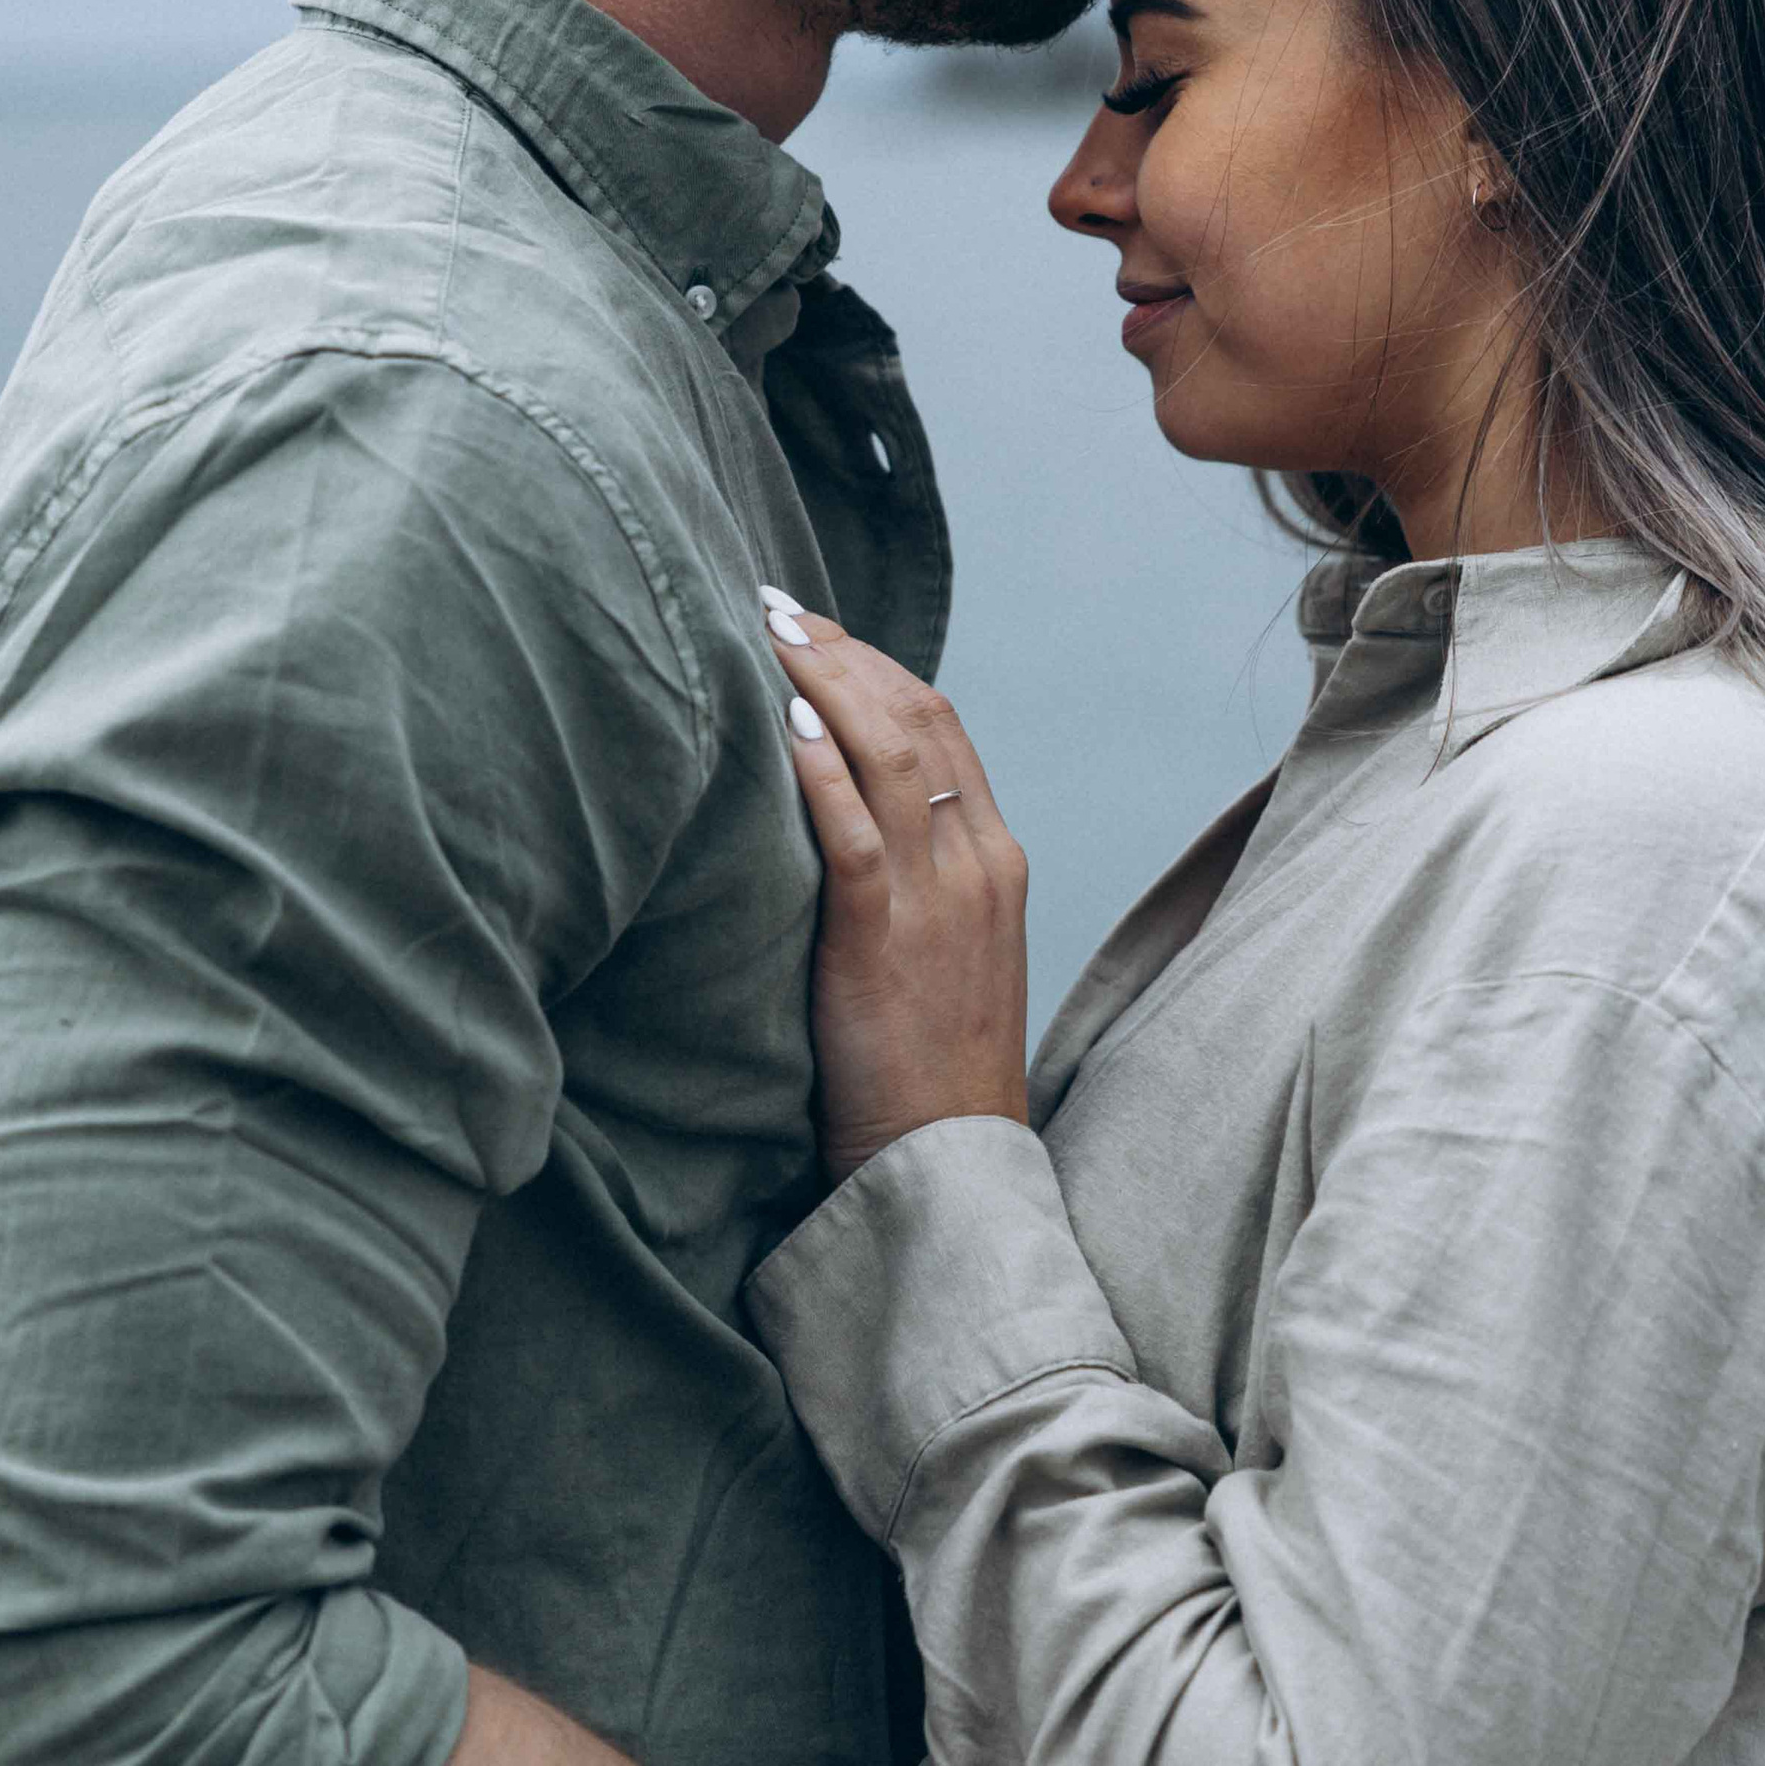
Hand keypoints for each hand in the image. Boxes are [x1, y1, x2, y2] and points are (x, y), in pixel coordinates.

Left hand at [763, 596, 1029, 1171]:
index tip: (816, 629)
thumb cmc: (927, 1062)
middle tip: (776, 609)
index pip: (944, 724)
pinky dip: (818, 769)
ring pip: (891, 754)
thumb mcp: (943, 949)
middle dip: (845, 653)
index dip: (877, 666)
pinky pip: (855, 831)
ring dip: (824, 683)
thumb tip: (839, 810)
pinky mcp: (884, 936)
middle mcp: (978, 861)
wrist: (947, 1157)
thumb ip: (913, 874)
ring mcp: (939, 897)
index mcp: (996, 857)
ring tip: (768, 637)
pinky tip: (779, 723)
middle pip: (919, 717)